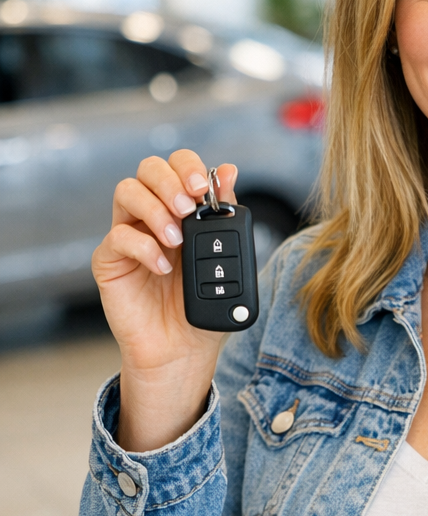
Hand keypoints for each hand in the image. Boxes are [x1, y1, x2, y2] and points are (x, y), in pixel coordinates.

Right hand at [92, 150, 238, 451]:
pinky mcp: (110, 260)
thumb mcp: (225, 258)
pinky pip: (118, 237)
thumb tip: (230, 171)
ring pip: (127, 191)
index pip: (177, 166)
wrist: (182, 350)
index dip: (189, 166)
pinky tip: (162, 267)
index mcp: (183, 208)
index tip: (204, 187)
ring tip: (176, 240)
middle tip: (188, 206)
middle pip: (148, 168)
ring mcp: (130, 234)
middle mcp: (154, 214)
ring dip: (155, 208)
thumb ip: (225, 216)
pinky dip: (143, 247)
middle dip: (170, 180)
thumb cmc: (203, 304)